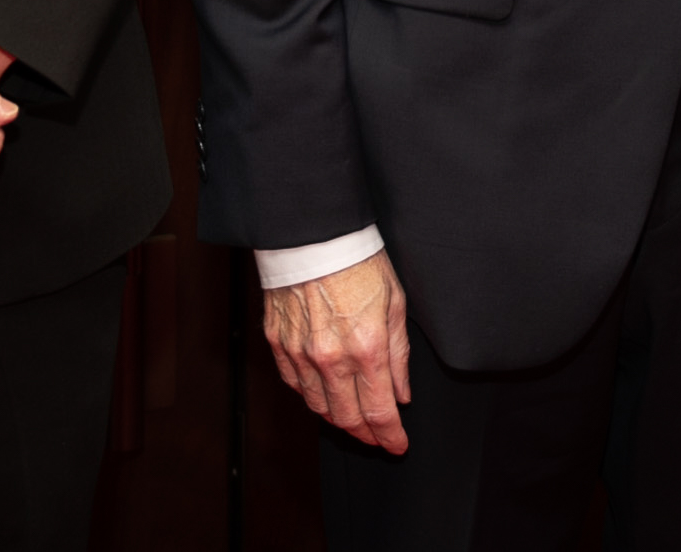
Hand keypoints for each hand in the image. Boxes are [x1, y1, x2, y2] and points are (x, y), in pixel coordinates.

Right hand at [263, 252, 411, 454]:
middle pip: (347, 418)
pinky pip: (294, 384)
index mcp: (366, 348)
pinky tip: (324, 395)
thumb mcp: (395, 303)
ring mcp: (300, 353)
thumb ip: (399, 354)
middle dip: (366, 435)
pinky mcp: (278, 343)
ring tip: (352, 421)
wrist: (312, 234)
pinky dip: (311, 396)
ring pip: (318, 406)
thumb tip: (402, 392)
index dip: (390, 436)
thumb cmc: (357, 260)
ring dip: (338, 420)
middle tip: (377, 438)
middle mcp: (331, 358)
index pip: (379, 411)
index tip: (398, 445)